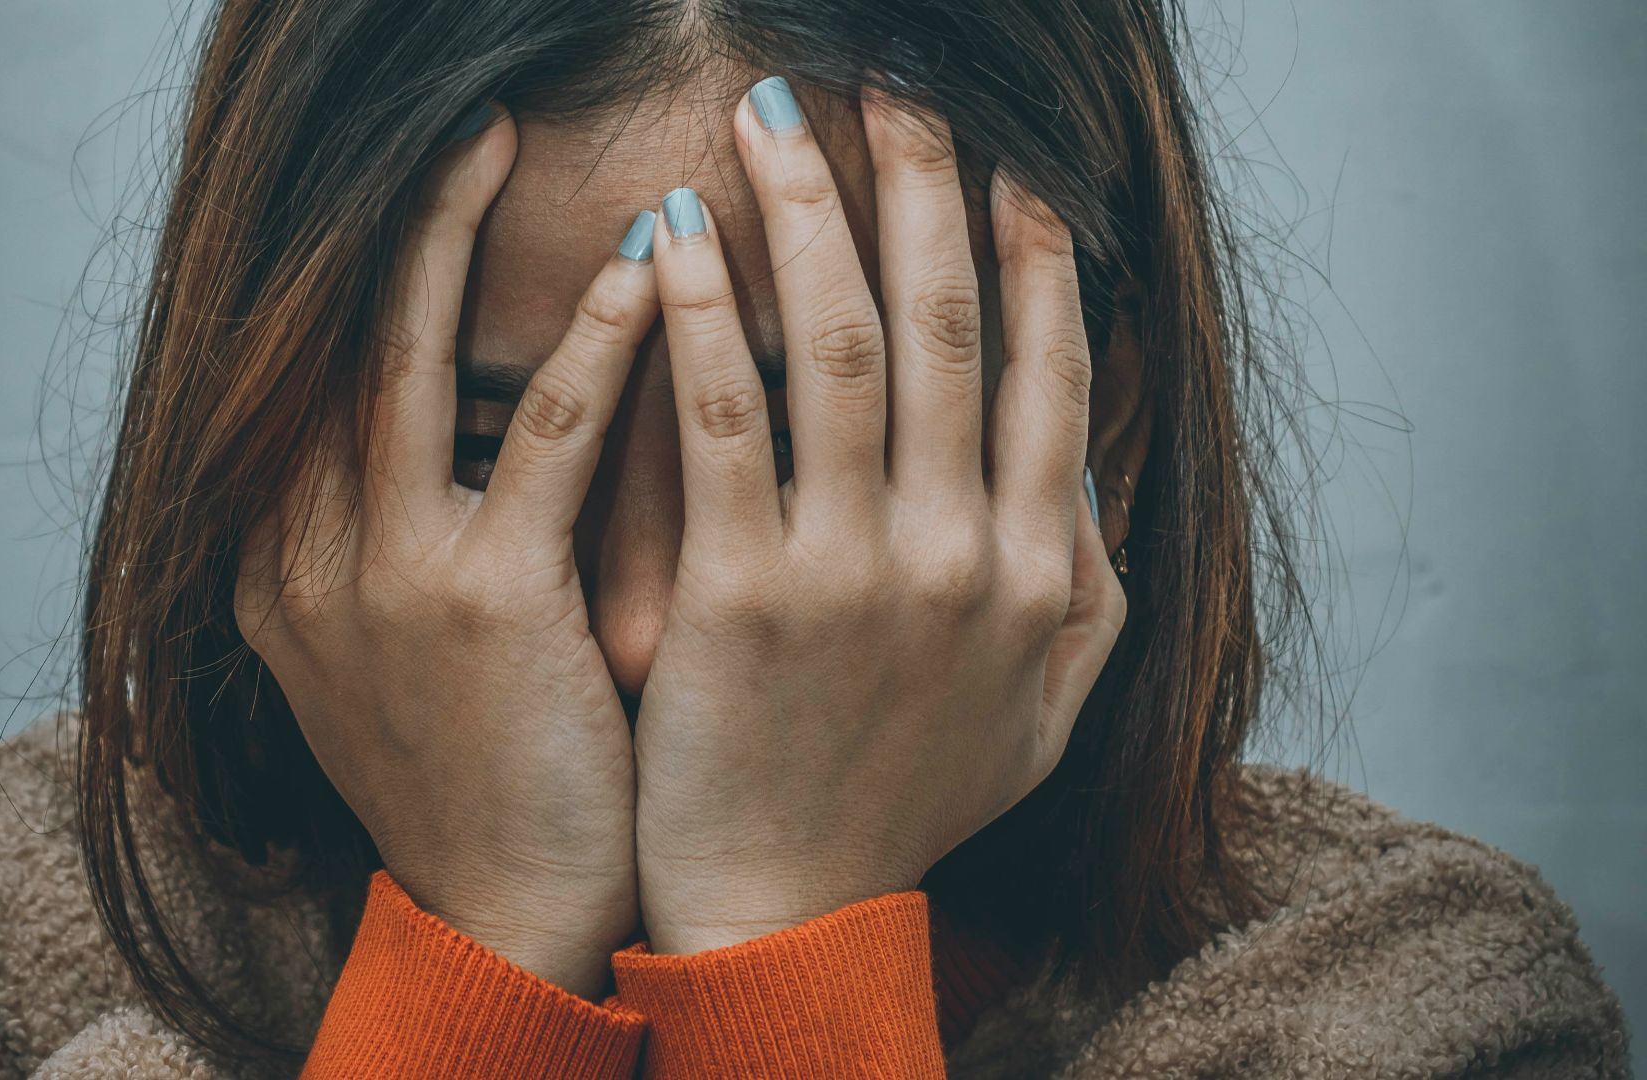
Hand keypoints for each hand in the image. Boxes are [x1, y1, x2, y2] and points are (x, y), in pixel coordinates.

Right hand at [233, 106, 658, 997]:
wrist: (503, 913)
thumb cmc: (479, 772)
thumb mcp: (397, 647)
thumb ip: (395, 535)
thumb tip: (463, 423)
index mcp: (277, 563)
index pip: (306, 376)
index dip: (359, 270)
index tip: (420, 188)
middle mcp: (300, 554)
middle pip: (333, 340)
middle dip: (394, 220)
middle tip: (460, 122)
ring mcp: (379, 576)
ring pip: (407, 359)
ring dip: (454, 234)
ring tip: (506, 136)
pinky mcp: (480, 603)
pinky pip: (544, 438)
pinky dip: (593, 344)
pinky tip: (645, 270)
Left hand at [631, 81, 1126, 952]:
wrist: (789, 912)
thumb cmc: (904, 805)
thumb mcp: (1041, 713)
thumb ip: (1087, 590)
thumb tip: (1089, 471)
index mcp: (1038, 570)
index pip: (1047, 372)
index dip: (1033, 254)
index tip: (1011, 164)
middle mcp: (963, 553)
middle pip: (946, 325)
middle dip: (923, 186)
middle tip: (894, 84)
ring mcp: (855, 570)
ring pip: (840, 344)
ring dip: (811, 212)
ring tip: (774, 116)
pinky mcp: (743, 593)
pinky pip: (723, 419)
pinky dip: (699, 314)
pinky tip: (672, 231)